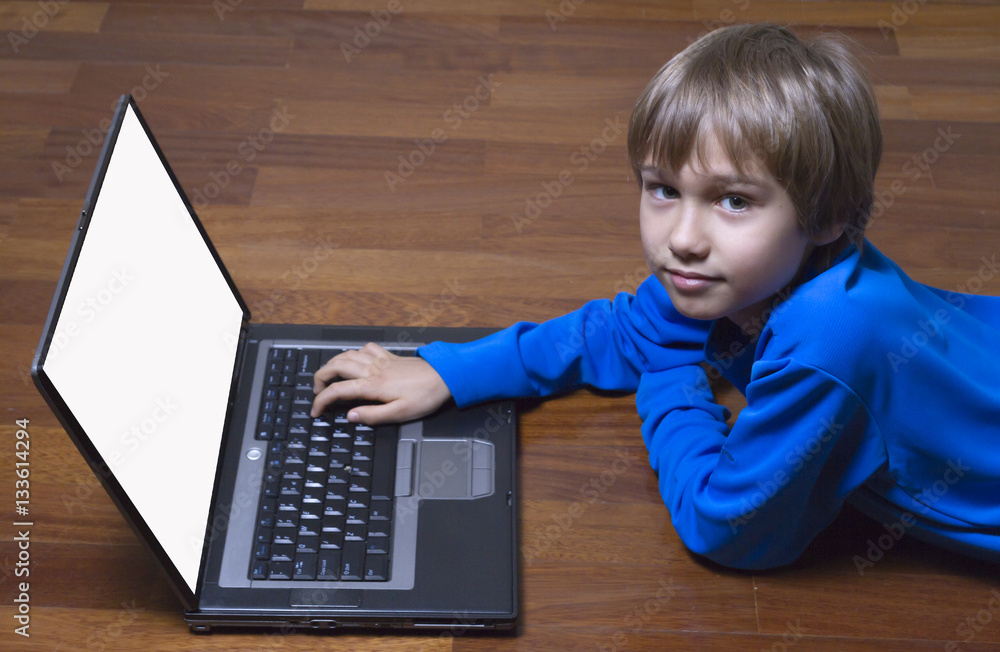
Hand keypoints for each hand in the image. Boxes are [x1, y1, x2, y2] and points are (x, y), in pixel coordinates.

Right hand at [311, 343, 451, 424]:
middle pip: (336, 366)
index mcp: (373, 386)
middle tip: (316, 392)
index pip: (338, 390)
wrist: (445, 376)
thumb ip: (372, 416)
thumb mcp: (400, 414)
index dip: (321, 401)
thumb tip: (350, 416)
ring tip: (328, 376)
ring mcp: (380, 360)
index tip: (316, 411)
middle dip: (319, 377)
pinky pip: (365, 348)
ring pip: (347, 354)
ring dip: (332, 364)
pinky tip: (355, 360)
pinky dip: (354, 353)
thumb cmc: (425, 395)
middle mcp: (373, 369)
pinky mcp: (389, 356)